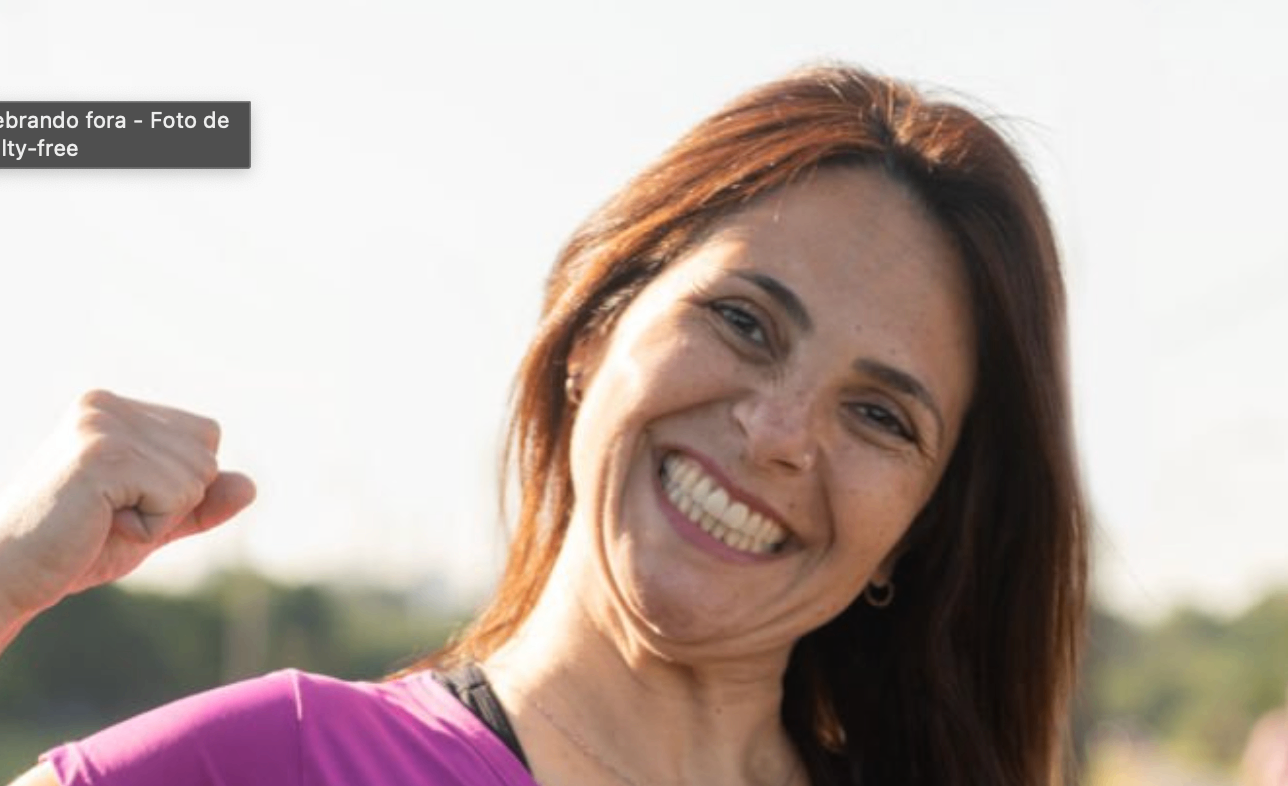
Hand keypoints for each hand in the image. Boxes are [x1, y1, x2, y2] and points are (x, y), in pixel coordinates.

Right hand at [0, 390, 255, 629]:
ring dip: (159, 516)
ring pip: (196, 478)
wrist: (8, 577)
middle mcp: (105, 405)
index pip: (204, 435)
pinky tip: (97, 526)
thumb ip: (201, 503)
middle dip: (174, 501)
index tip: (121, 502)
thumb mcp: (152, 522)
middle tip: (109, 515)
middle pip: (206, 453)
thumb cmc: (74, 549)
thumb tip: (251, 485)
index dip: (180, 485)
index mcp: (112, 407)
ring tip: (100, 519)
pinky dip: (148, 527)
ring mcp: (101, 426)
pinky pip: (176, 496)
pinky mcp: (102, 455)